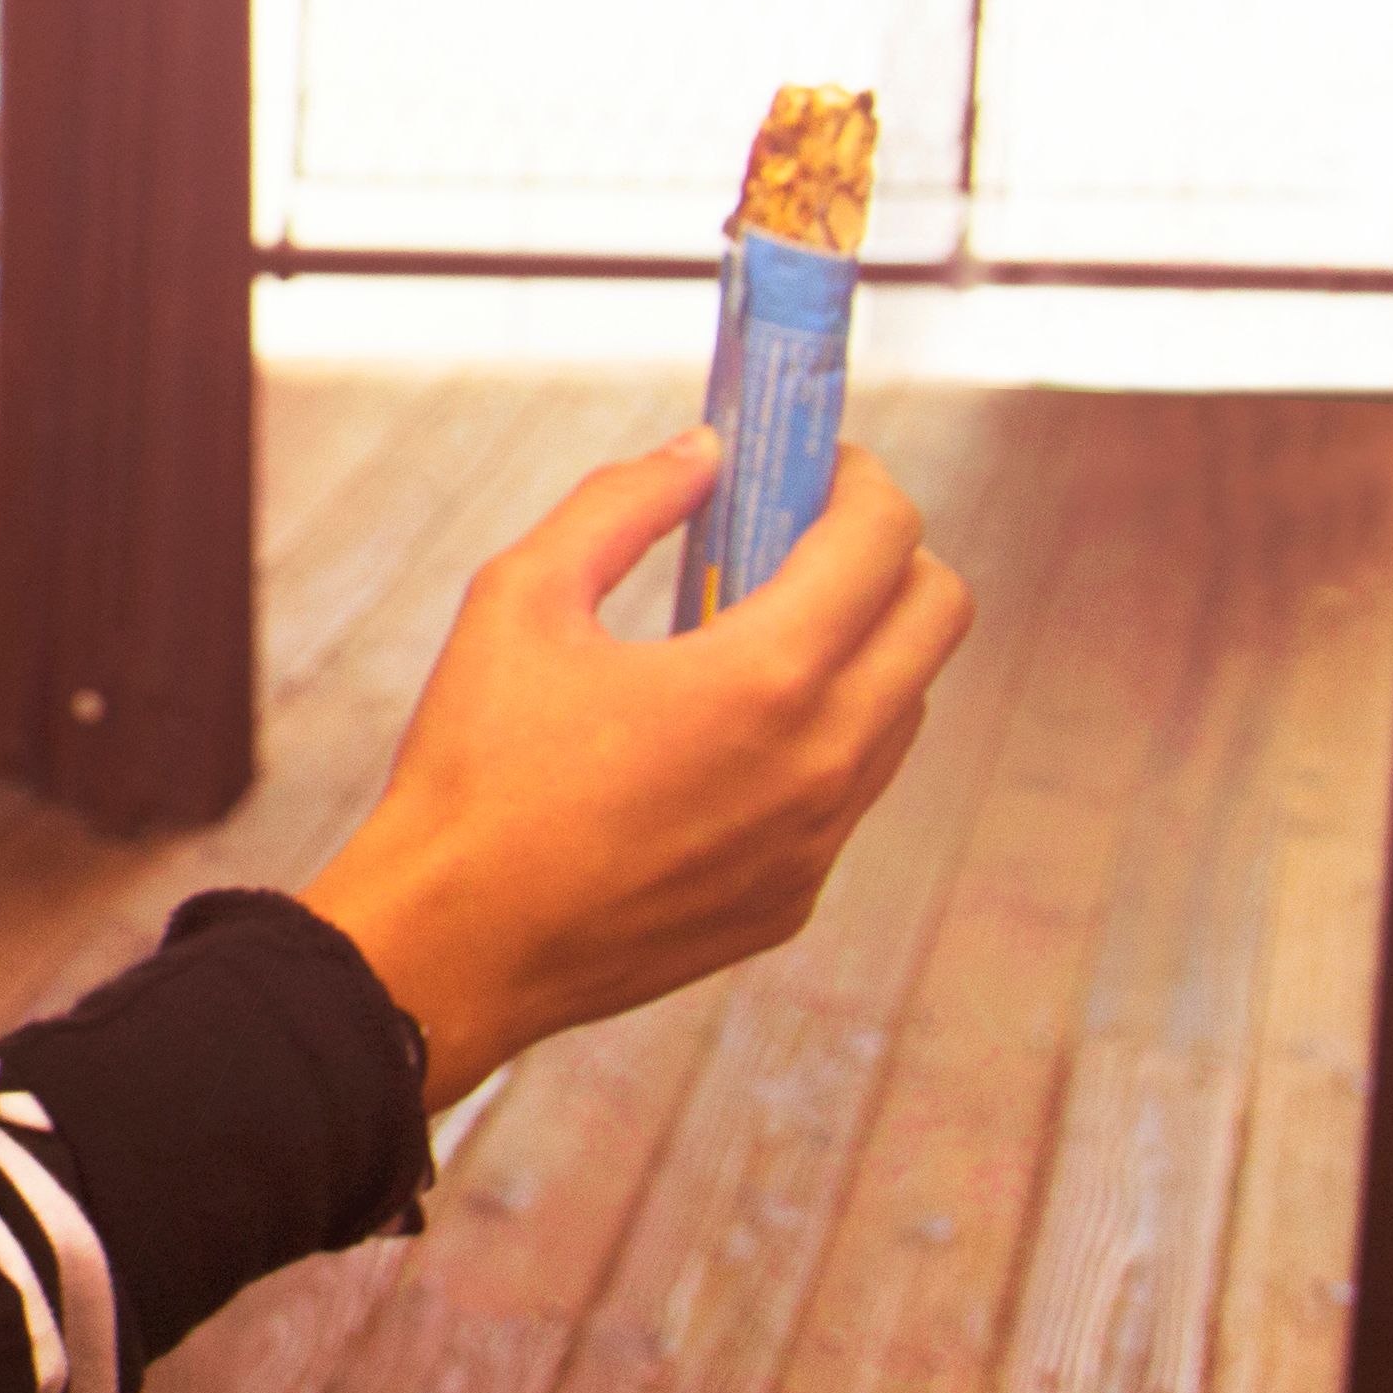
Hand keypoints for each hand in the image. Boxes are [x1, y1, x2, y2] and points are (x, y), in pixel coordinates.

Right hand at [302, 432, 971, 1111]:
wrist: (454, 942)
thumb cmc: (474, 766)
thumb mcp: (519, 598)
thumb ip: (620, 504)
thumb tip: (701, 450)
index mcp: (762, 677)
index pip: (885, 542)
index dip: (861, 480)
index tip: (815, 466)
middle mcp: (821, 762)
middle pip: (938, 618)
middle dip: (886, 553)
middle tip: (797, 537)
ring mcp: (818, 841)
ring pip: (903, 707)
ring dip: (856, 645)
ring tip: (745, 631)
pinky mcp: (794, 897)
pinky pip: (848, 790)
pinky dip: (815, 734)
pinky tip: (714, 733)